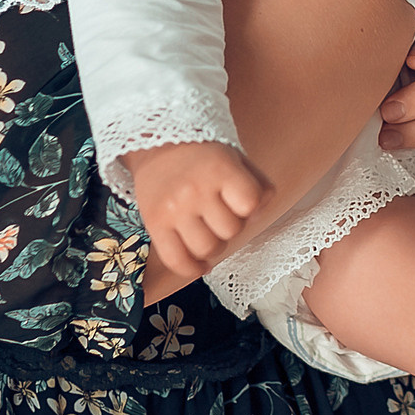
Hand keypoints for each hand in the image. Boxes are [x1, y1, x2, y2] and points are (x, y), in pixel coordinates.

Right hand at [121, 141, 266, 277]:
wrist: (156, 146)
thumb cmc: (202, 156)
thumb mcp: (237, 159)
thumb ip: (259, 186)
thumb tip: (259, 215)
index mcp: (220, 168)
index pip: (249, 204)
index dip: (248, 208)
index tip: (239, 202)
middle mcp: (196, 189)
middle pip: (229, 231)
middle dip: (230, 228)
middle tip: (220, 217)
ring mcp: (173, 208)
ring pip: (206, 249)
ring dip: (213, 248)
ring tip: (208, 234)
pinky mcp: (154, 223)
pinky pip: (177, 261)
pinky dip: (191, 269)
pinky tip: (199, 263)